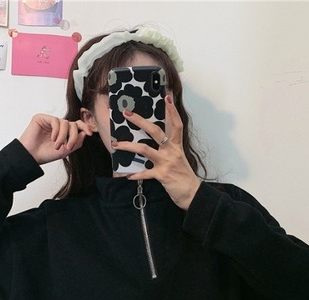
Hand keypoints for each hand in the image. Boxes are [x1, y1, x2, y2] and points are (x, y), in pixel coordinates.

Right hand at [19, 114, 92, 164]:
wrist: (31, 156)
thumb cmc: (46, 154)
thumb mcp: (65, 151)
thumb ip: (76, 143)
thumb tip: (85, 133)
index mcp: (64, 132)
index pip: (77, 125)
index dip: (85, 127)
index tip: (90, 133)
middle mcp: (58, 126)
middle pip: (73, 124)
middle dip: (73, 136)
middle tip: (68, 147)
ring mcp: (50, 121)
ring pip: (65, 122)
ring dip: (63, 136)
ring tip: (57, 145)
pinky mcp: (42, 118)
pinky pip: (55, 120)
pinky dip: (56, 130)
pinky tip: (52, 138)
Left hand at [111, 95, 200, 209]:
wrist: (191, 193)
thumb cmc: (184, 176)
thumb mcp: (178, 159)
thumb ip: (168, 150)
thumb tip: (155, 144)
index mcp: (177, 146)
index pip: (176, 124)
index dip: (172, 110)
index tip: (166, 97)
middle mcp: (171, 151)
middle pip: (156, 131)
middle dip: (140, 121)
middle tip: (127, 113)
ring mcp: (166, 162)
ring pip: (145, 149)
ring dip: (128, 146)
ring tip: (116, 144)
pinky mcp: (162, 175)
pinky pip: (145, 173)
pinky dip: (136, 174)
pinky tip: (128, 175)